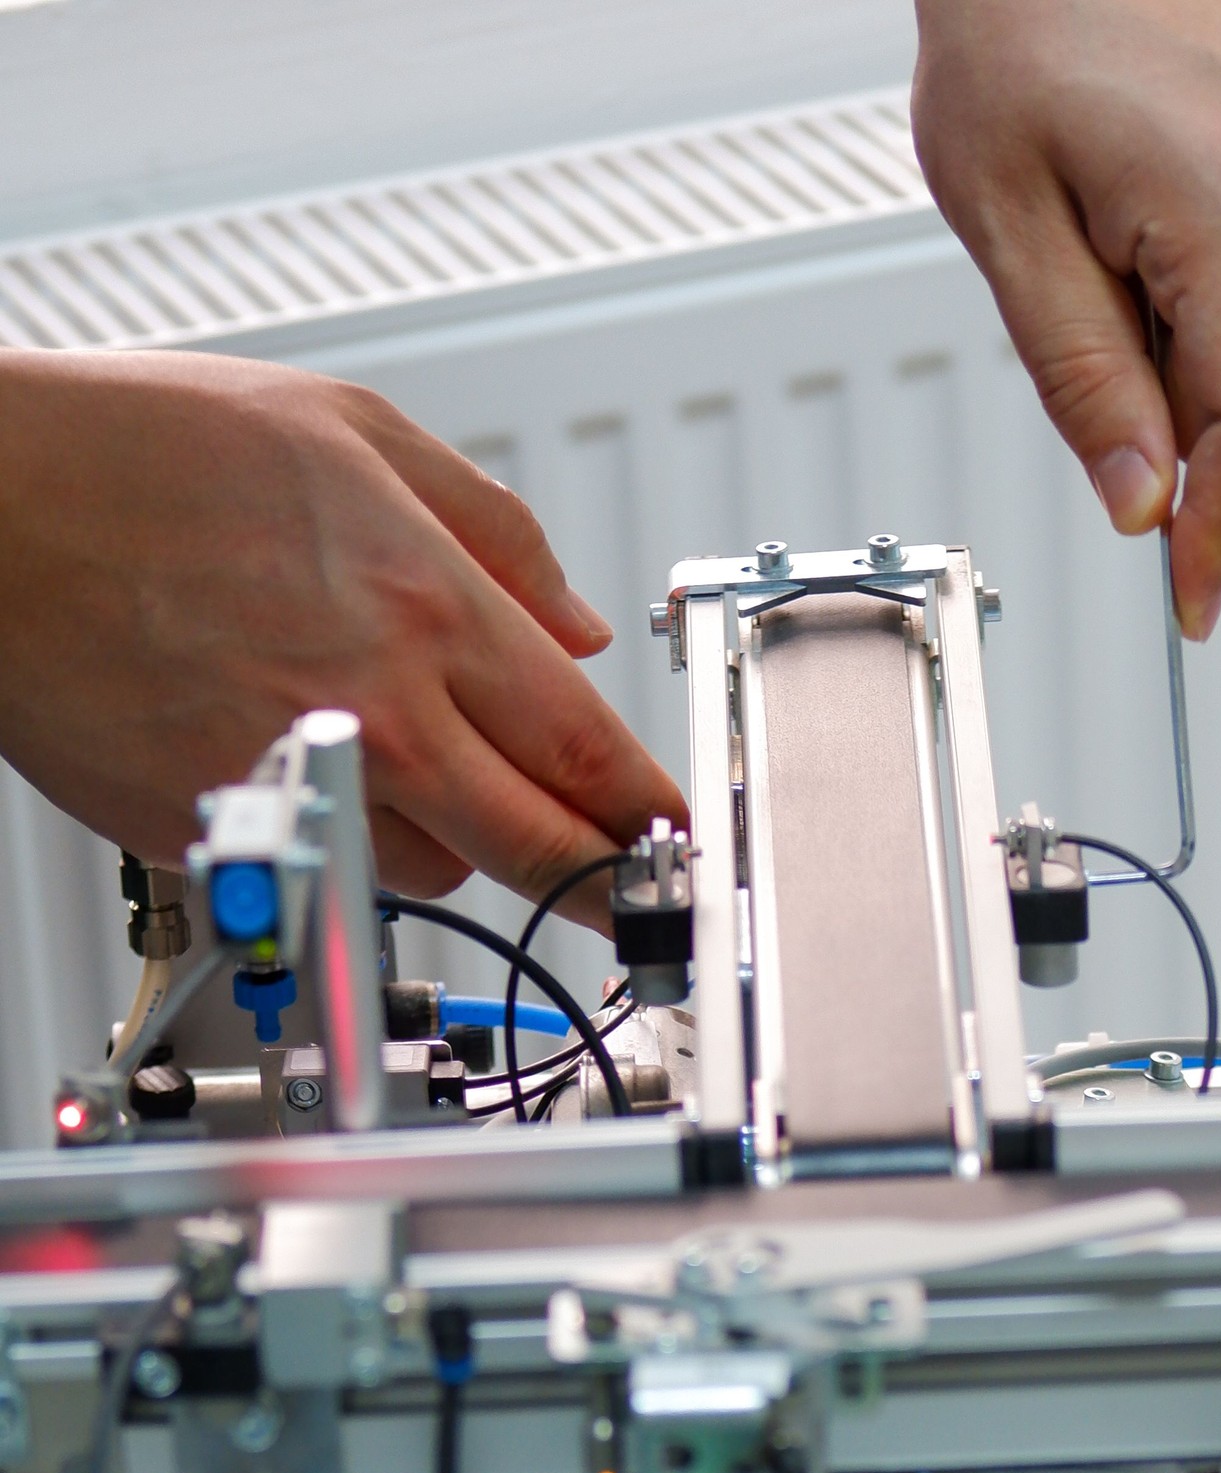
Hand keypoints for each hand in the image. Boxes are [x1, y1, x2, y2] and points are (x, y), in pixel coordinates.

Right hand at [0, 350, 684, 928]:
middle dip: (604, 879)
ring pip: (440, 865)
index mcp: (427, 608)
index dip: (653, 811)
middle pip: (538, 846)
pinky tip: (321, 757)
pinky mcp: (221, 830)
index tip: (681, 837)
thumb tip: (575, 625)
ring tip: (420, 762)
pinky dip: (359, 832)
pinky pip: (337, 861)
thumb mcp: (353, 433)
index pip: (588, 751)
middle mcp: (376, 711)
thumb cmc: (140, 451)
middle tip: (634, 891)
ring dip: (463, 839)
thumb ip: (494, 533)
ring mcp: (297, 780)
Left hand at [912, 0, 1220, 638]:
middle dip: (1195, 459)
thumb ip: (1086, 382)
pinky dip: (1216, 345)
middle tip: (1101, 423)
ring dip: (1198, 394)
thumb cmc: (1018, 38)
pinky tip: (1144, 285)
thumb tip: (1144, 502)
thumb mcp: (1012, 233)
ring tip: (1104, 301)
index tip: (1193, 602)